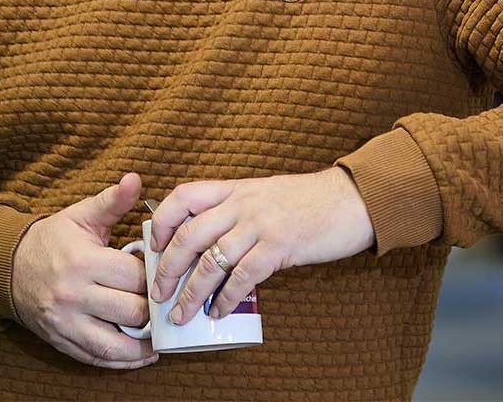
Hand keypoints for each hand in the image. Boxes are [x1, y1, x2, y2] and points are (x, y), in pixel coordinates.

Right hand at [12, 172, 158, 369]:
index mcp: (83, 261)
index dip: (154, 274)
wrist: (11, 267)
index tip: (161, 271)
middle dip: (152, 306)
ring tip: (161, 331)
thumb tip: (135, 179)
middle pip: (132, 311)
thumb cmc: (54, 239)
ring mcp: (67, 323)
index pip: (134, 277)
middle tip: (163, 298)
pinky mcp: (63, 342)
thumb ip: (113, 201)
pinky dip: (125, 360)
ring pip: (118, 343)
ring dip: (145, 341)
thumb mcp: (82, 216)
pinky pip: (100, 359)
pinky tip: (143, 352)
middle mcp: (74, 296)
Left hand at [149, 167, 373, 324]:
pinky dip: (225, 298)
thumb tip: (207, 242)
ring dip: (191, 292)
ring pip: (211, 260)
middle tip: (158, 294)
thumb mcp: (262, 194)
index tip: (153, 246)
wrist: (350, 199)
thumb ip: (235, 210)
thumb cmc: (306, 200)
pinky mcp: (280, 246)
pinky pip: (242, 277)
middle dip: (167, 268)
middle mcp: (242, 204)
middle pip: (190, 235)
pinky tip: (218, 312)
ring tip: (181, 313)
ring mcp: (260, 224)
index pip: (184, 196)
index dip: (163, 222)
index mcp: (234, 189)